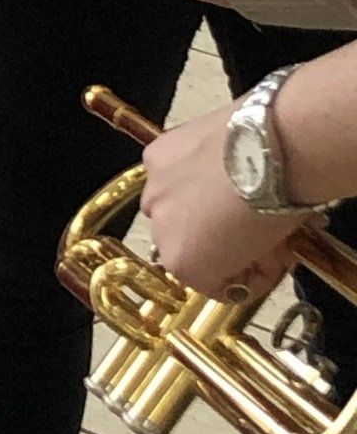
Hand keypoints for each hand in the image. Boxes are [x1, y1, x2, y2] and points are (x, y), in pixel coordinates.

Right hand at [141, 103, 309, 300]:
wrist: (276, 151)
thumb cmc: (281, 207)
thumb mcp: (272, 251)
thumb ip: (250, 260)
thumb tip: (256, 254)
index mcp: (185, 266)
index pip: (210, 282)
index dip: (242, 272)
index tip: (266, 260)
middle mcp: (158, 234)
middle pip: (185, 243)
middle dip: (213, 238)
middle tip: (247, 223)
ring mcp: (152, 192)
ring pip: (169, 206)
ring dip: (191, 203)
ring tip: (226, 186)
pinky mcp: (154, 156)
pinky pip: (165, 171)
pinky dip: (184, 169)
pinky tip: (211, 160)